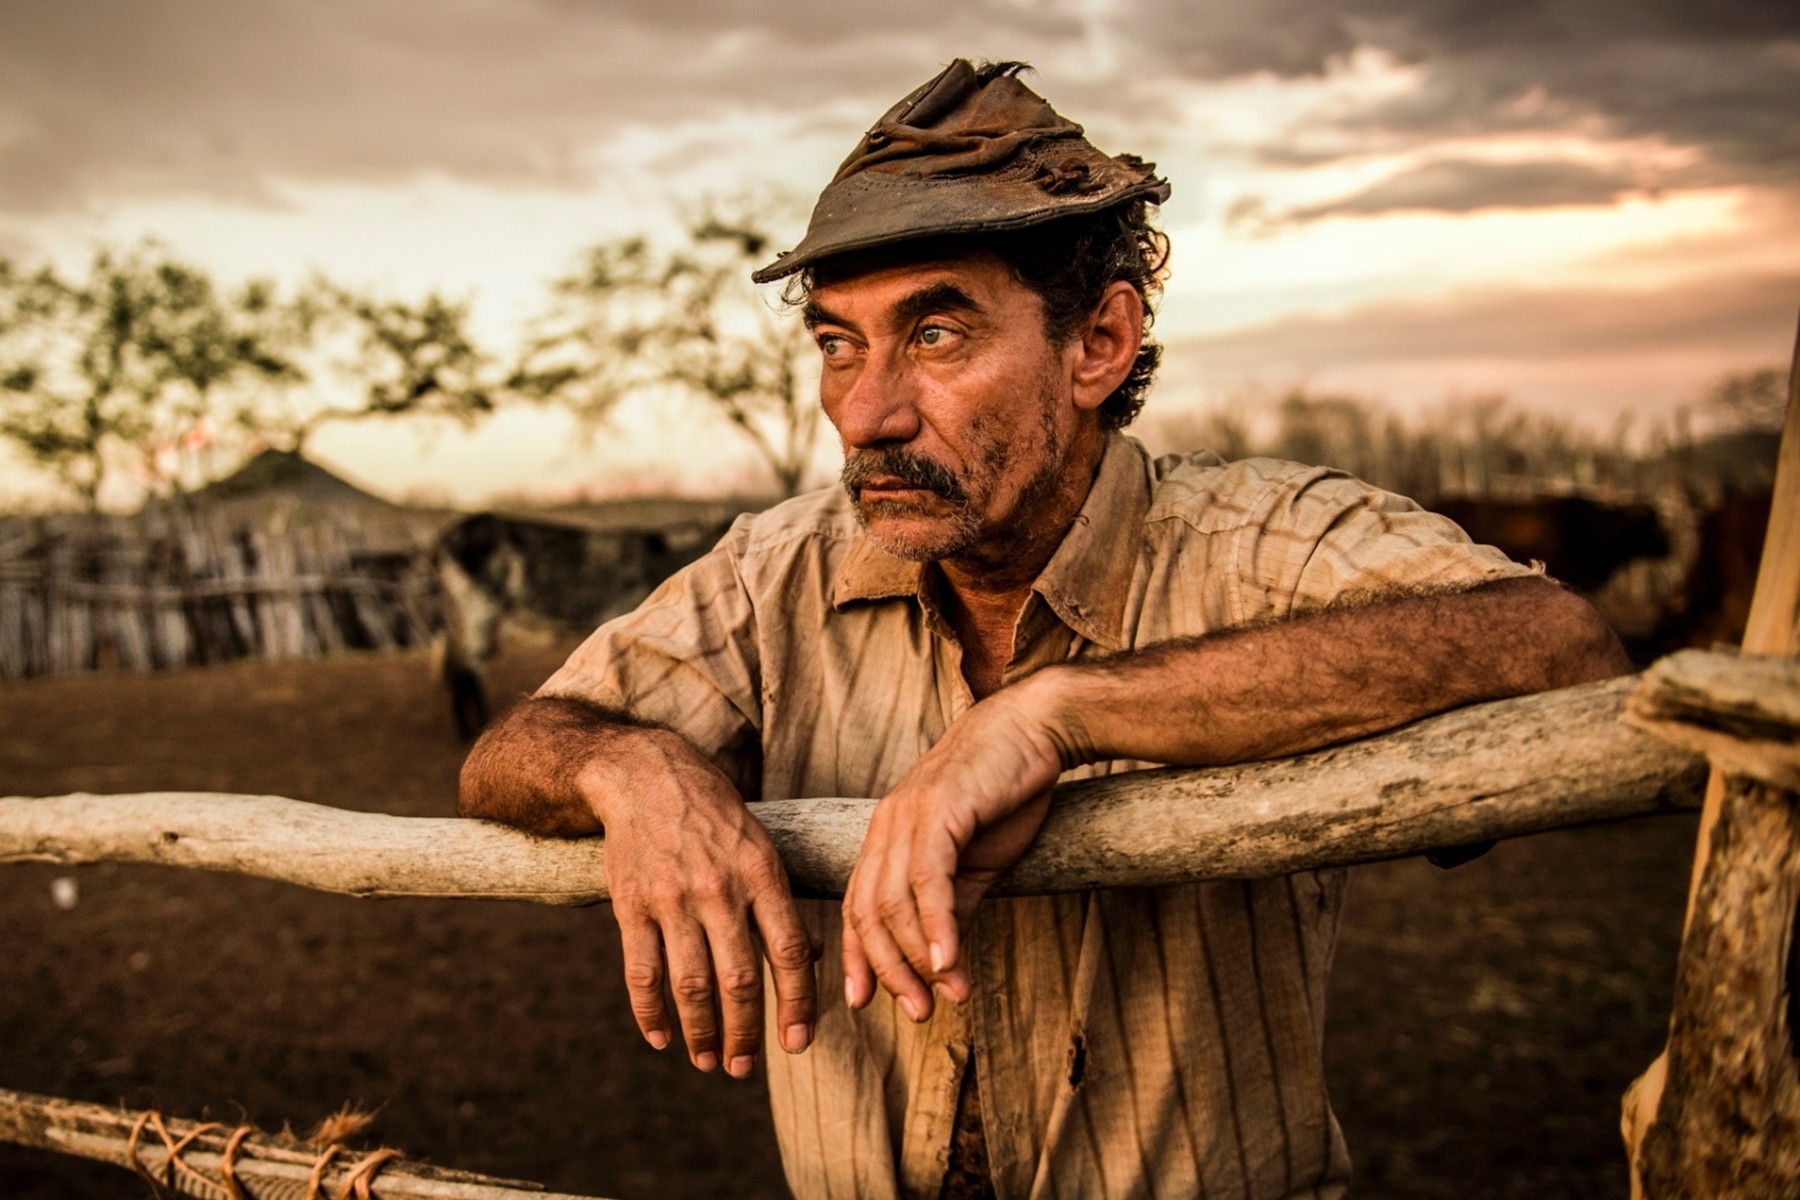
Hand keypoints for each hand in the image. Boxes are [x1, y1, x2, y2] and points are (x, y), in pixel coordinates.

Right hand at [585, 727, 817, 1075]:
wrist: (644, 775)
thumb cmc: (713, 815)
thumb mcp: (761, 844)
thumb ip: (782, 902)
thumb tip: (811, 958)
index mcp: (762, 873)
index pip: (789, 952)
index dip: (797, 1005)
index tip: (797, 1044)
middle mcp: (720, 888)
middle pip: (739, 980)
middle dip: (744, 1034)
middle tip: (744, 1067)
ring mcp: (672, 898)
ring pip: (691, 985)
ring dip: (701, 1032)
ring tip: (707, 1061)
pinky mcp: (631, 904)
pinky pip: (641, 972)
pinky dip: (650, 1013)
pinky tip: (661, 1037)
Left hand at [840, 675, 1071, 1021]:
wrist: (1036, 730)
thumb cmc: (1006, 791)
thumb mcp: (975, 861)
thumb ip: (951, 905)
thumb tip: (939, 959)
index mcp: (887, 836)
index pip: (856, 906)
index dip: (856, 958)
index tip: (862, 1003)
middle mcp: (886, 826)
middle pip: (867, 912)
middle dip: (888, 971)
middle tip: (918, 1013)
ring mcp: (908, 815)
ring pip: (893, 901)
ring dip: (917, 958)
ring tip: (946, 995)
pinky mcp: (940, 810)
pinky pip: (928, 879)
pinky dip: (935, 925)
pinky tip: (947, 960)